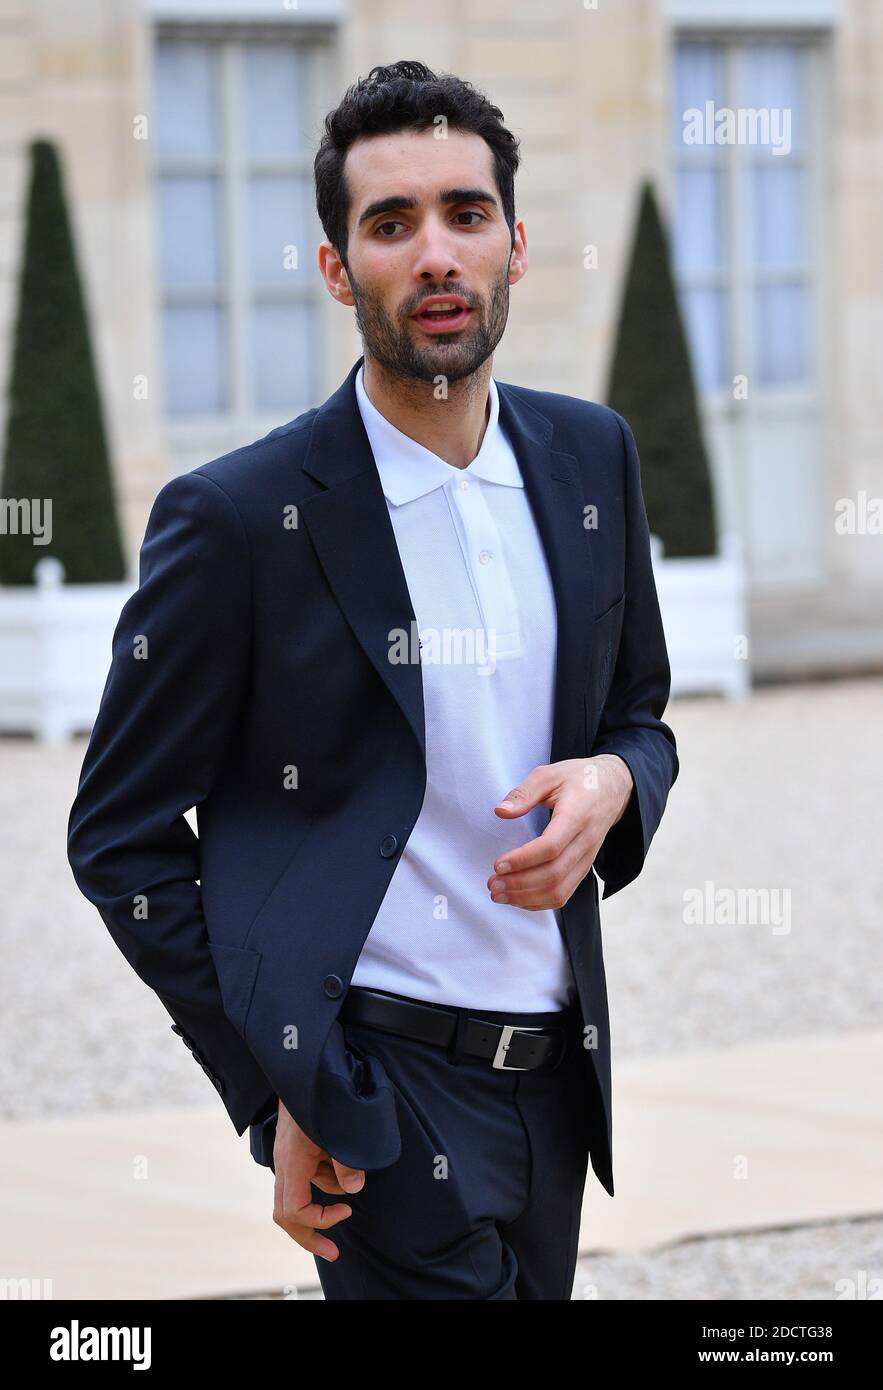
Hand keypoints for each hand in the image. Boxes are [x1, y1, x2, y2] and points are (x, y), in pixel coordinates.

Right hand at [272, 1099, 364, 1260]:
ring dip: (329, 1191)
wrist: (304, 1071)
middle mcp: (284, 1165)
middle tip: (334, 1252)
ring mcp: (288, 1159)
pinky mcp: (295, 1152)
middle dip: (310, 1235)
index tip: (347, 1210)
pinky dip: (326, 1176)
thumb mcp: (338, 1130)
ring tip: (352, 1168)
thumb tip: (354, 1189)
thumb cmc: (320, 1098)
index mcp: (292, 1163)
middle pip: (286, 1215)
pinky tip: (343, 1157)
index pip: (294, 1210)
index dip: (320, 1220)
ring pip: (302, 1193)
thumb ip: (346, 1161)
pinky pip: (309, 1176)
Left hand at [486, 755, 633, 910]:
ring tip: (499, 894)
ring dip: (527, 897)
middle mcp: (586, 842)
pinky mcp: (584, 868)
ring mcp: (587, 858)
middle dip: (519, 883)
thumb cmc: (579, 779)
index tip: (498, 864)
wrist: (612, 788)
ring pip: (560, 890)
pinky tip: (518, 898)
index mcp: (577, 816)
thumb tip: (501, 812)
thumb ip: (525, 793)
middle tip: (492, 884)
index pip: (551, 846)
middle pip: (554, 874)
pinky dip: (540, 902)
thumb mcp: (550, 774)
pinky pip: (564, 893)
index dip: (523, 859)